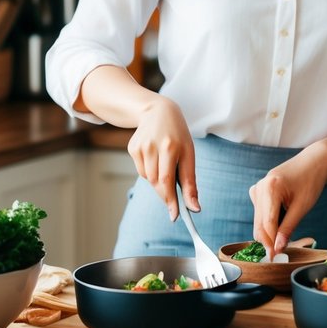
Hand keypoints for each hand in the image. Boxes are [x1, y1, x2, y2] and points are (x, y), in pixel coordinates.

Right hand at [126, 94, 197, 220]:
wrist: (157, 111)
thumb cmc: (177, 134)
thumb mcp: (189, 153)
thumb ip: (190, 181)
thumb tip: (195, 208)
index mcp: (170, 146)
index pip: (167, 180)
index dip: (170, 200)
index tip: (175, 216)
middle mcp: (153, 146)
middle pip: (156, 182)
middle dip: (166, 194)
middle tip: (174, 201)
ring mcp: (140, 147)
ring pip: (148, 179)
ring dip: (158, 181)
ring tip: (165, 165)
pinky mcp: (132, 148)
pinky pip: (141, 171)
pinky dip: (149, 172)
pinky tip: (154, 158)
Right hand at [250, 143, 326, 256]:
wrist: (313, 162)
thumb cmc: (311, 181)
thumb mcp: (302, 207)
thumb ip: (288, 228)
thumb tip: (278, 248)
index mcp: (270, 188)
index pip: (266, 224)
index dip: (270, 244)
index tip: (275, 258)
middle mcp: (259, 188)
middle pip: (259, 224)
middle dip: (269, 240)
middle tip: (281, 254)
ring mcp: (257, 189)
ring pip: (259, 221)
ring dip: (270, 232)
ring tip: (287, 236)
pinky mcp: (259, 192)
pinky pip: (260, 214)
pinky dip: (270, 223)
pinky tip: (283, 221)